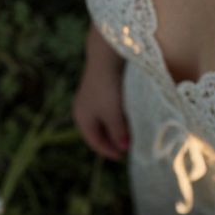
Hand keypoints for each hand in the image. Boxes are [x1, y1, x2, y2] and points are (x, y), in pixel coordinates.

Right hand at [72, 26, 128, 160]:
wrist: (106, 58)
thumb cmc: (108, 89)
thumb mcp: (113, 114)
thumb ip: (118, 132)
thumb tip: (123, 147)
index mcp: (82, 119)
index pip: (95, 142)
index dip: (109, 150)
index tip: (123, 156)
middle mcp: (83, 110)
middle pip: (98, 131)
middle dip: (113, 139)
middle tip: (129, 146)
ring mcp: (90, 98)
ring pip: (104, 119)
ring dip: (116, 127)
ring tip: (131, 132)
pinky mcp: (99, 88)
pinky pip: (107, 108)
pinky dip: (117, 115)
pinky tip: (128, 115)